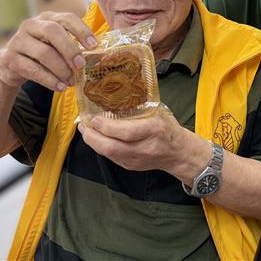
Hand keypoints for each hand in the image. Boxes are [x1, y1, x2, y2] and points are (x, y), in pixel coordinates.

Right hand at [0, 12, 96, 90]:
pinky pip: (33, 69)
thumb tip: (97, 55)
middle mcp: (31, 25)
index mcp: (47, 18)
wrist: (10, 64)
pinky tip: (60, 87)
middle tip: (81, 65)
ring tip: (71, 81)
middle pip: (53, 31)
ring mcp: (18, 40)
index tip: (94, 45)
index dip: (82, 30)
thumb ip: (72, 44)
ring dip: (61, 69)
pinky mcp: (10, 58)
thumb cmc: (41, 53)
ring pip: (44, 53)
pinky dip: (49, 80)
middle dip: (70, 49)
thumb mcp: (55, 44)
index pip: (67, 18)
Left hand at [77, 114, 209, 178]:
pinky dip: (100, 146)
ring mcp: (136, 159)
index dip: (107, 126)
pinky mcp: (130, 165)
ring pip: (108, 154)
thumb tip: (115, 95)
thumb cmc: (168, 129)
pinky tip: (96, 137)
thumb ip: (139, 107)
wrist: (178, 153)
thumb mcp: (158, 112)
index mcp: (153, 130)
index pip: (126, 132)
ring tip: (85, 129)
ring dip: (93, 142)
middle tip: (82, 124)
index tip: (95, 118)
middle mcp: (143, 147)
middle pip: (111, 147)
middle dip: (92, 136)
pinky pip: (110, 156)